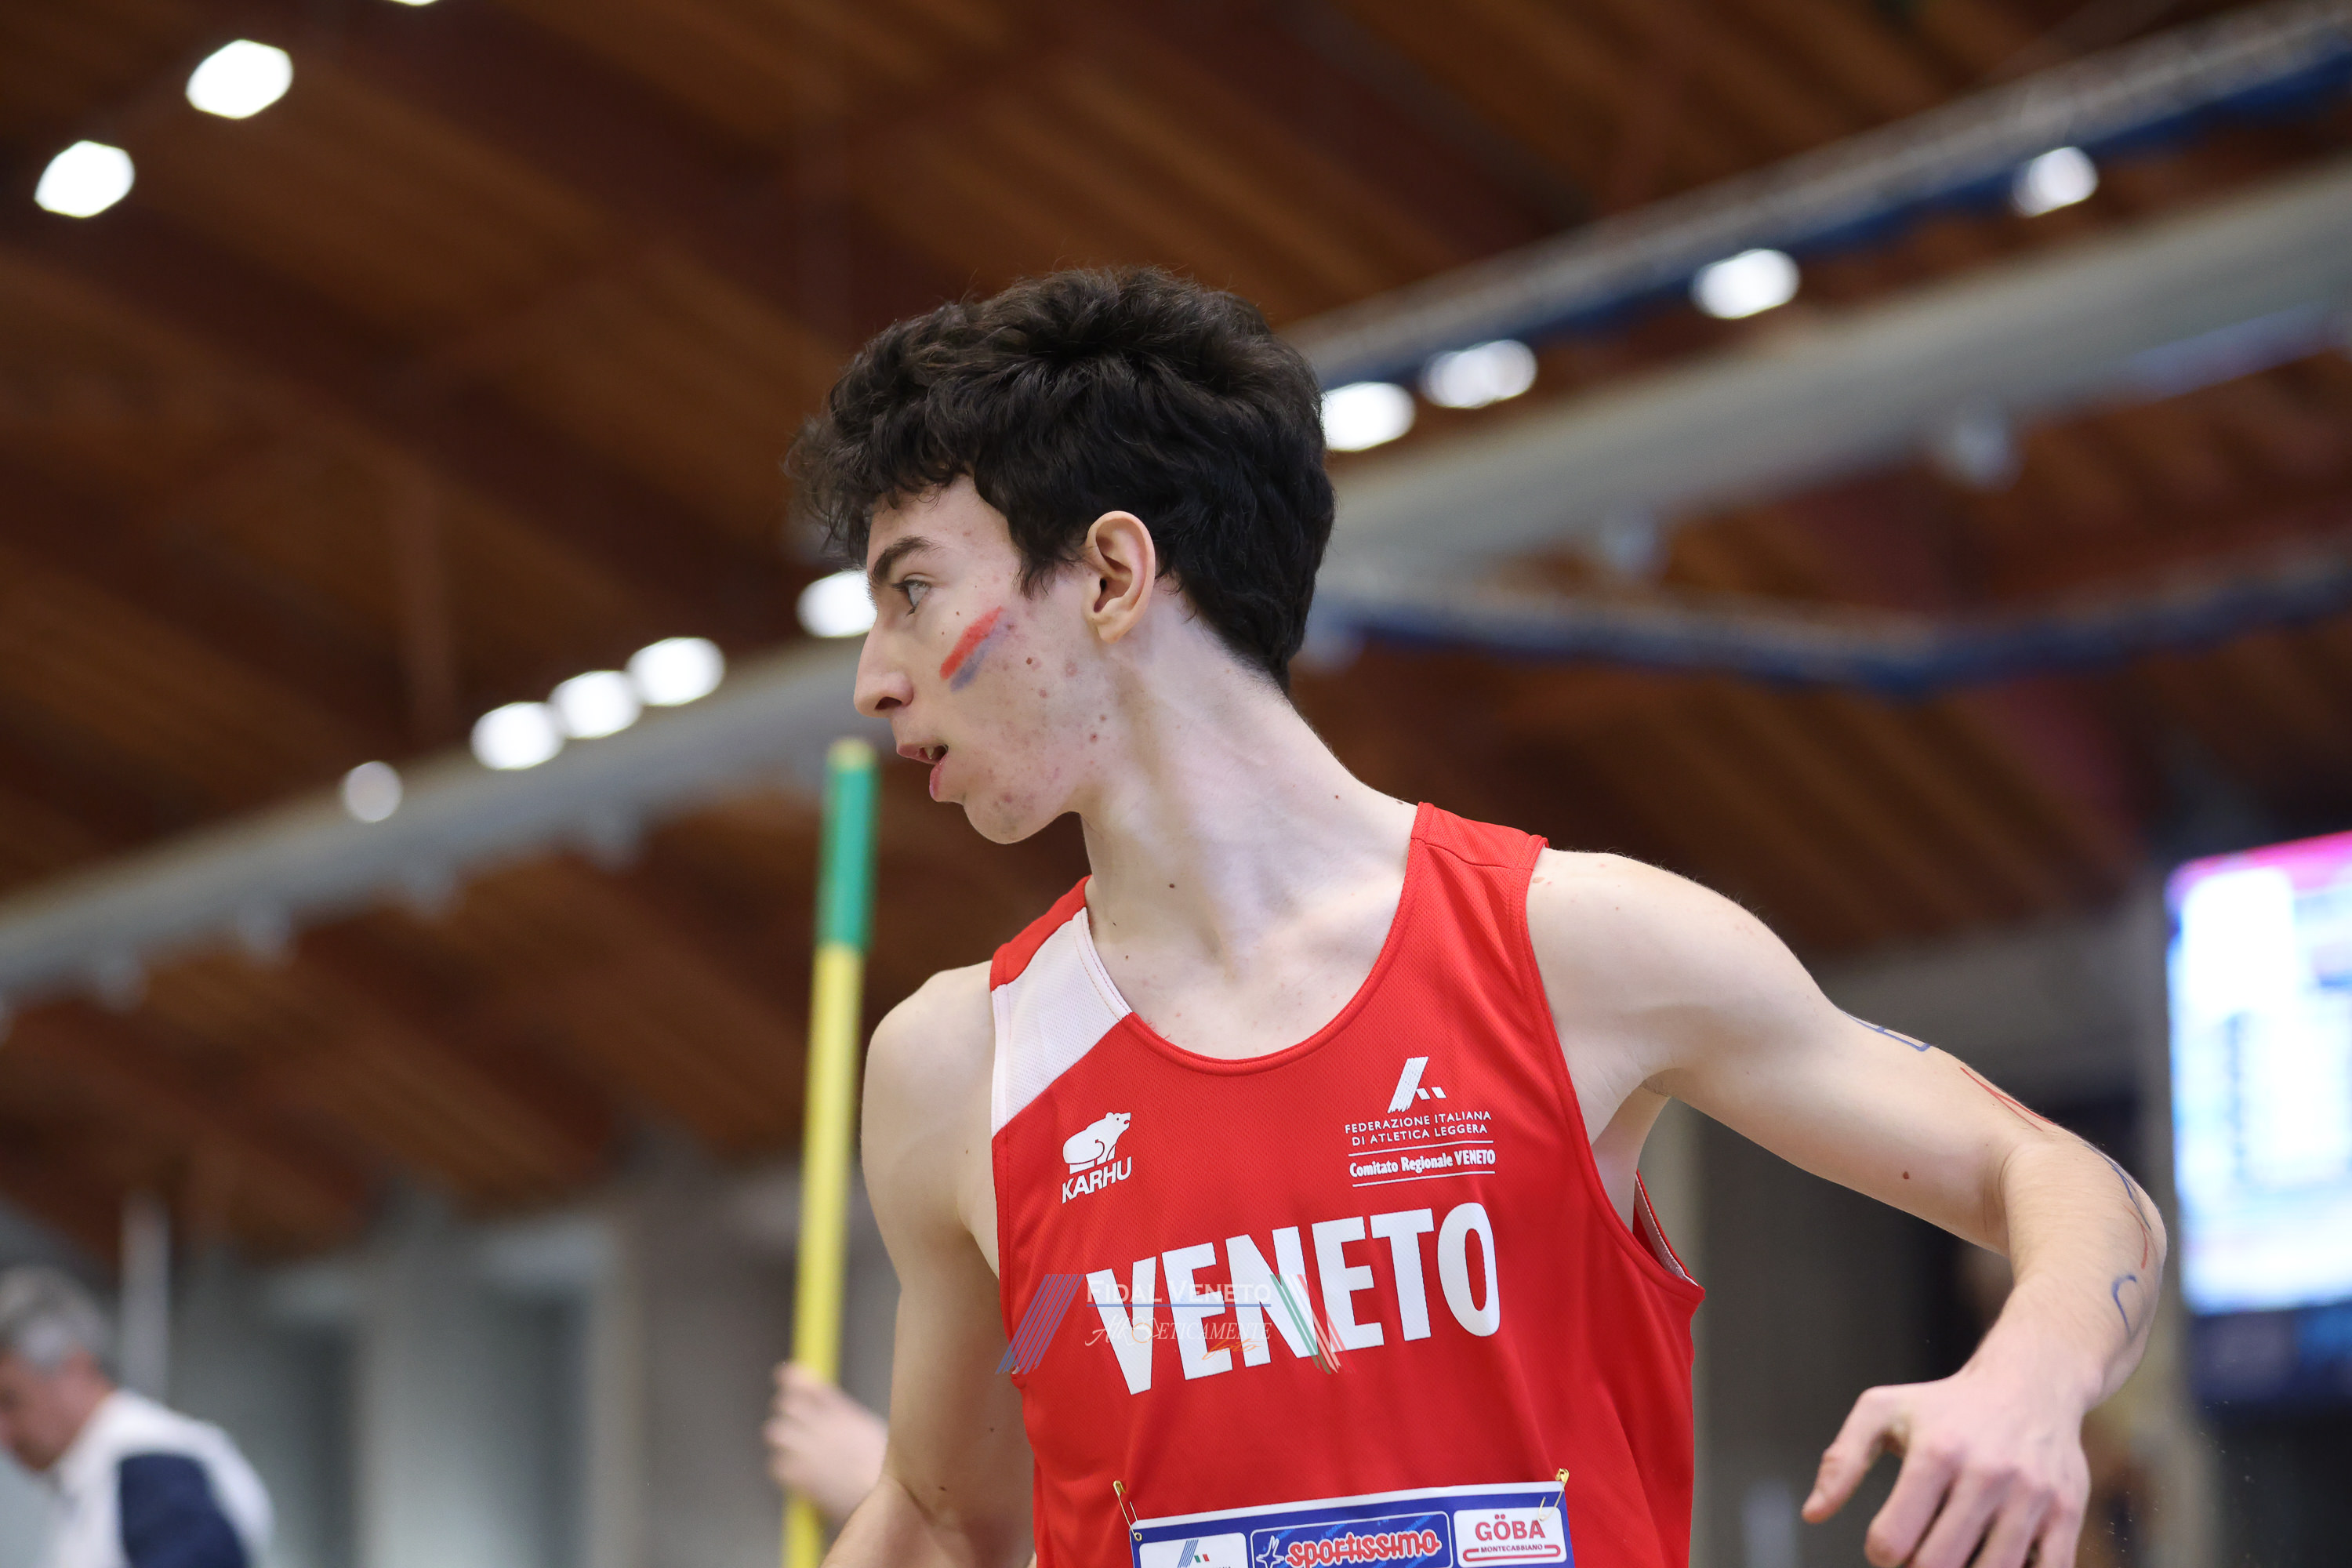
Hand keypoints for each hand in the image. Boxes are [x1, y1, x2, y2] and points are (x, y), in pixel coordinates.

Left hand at [766, 1362, 889, 1521]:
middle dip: (786, 1410)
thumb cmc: (883, 1471)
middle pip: (787, 1404)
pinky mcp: (800, 1474)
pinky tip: (795, 1475)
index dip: (792, 1378)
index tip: (783, 1374)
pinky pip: (777, 1464)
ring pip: (775, 1431)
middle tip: (790, 1421)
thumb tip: (833, 1415)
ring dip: (782, 1439)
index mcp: (844, 1414)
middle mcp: (824, 1426)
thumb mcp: (871, 1434)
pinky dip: (783, 1468)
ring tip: (792, 1450)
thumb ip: (848, 1420)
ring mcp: (810, 1450)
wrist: (883, 1498)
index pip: (810, 1385)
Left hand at [1803, 1365, 2088, 1567]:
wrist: (2030, 1384)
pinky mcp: (2067, 1515)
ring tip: (1952, 1553)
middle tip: (1916, 1554)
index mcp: (1936, 1452)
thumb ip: (1843, 1460)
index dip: (1880, 1553)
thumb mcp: (1883, 1411)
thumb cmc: (1945, 1405)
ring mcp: (2032, 1497)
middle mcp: (1987, 1474)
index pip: (1893, 1541)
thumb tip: (1813, 1514)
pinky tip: (1992, 1557)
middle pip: (1937, 1566)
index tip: (1886, 1544)